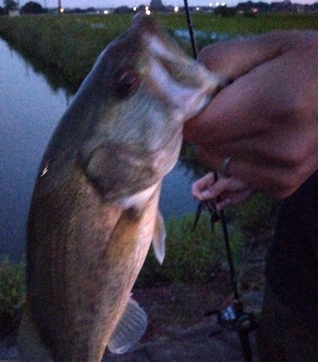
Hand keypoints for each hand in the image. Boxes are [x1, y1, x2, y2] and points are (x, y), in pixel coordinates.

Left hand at [184, 30, 317, 198]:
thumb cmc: (311, 64)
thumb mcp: (271, 45)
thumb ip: (221, 61)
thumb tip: (185, 91)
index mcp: (273, 105)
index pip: (199, 128)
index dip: (193, 113)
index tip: (205, 100)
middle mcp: (278, 148)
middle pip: (205, 148)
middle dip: (210, 127)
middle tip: (236, 107)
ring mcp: (282, 173)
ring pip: (217, 164)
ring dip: (224, 146)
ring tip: (255, 124)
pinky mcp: (283, 187)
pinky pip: (237, 176)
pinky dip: (242, 160)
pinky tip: (266, 142)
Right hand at [192, 172, 253, 210]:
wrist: (252, 182)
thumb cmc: (239, 177)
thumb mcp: (226, 182)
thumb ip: (214, 190)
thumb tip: (202, 197)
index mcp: (210, 180)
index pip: (196, 186)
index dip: (195, 192)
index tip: (199, 198)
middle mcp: (212, 189)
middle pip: (201, 197)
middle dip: (205, 201)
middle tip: (213, 200)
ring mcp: (218, 196)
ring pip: (210, 204)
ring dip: (214, 204)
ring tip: (225, 199)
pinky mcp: (224, 202)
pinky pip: (218, 208)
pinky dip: (221, 207)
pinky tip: (228, 201)